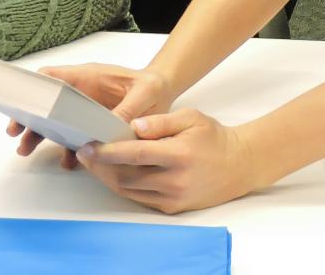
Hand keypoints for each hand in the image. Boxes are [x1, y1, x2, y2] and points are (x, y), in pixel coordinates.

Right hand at [8, 64, 174, 164]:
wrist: (163, 94)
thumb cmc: (152, 85)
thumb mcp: (144, 92)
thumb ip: (128, 108)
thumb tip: (112, 127)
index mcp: (88, 77)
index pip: (52, 77)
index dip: (34, 88)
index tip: (20, 103)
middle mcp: (81, 93)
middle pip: (47, 103)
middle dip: (29, 117)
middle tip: (15, 134)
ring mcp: (85, 111)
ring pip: (55, 122)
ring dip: (40, 136)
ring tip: (26, 150)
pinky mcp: (93, 128)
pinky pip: (74, 139)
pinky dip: (68, 151)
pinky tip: (67, 162)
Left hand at [77, 109, 260, 213]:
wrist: (239, 165)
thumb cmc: (213, 137)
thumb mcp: (190, 117)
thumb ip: (160, 121)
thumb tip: (133, 126)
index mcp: (178, 155)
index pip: (134, 155)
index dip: (107, 152)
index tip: (88, 145)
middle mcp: (174, 181)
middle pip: (126, 177)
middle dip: (101, 166)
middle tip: (85, 152)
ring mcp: (173, 198)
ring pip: (130, 191)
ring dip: (109, 177)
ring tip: (95, 162)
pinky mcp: (173, 208)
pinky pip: (141, 198)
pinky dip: (125, 186)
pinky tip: (115, 173)